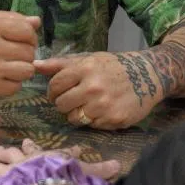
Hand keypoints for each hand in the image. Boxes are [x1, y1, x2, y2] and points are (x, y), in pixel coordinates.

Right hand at [0, 11, 39, 101]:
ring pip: (27, 71)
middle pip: (30, 53)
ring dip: (20, 70)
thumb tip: (37, 22)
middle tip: (11, 55)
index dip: (30, 37)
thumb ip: (10, 18)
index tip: (22, 41)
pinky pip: (15, 88)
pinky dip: (10, 84)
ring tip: (7, 67)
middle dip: (25, 54)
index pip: (28, 32)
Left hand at [0, 138, 121, 179]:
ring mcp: (18, 167)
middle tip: (12, 145)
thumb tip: (119, 165)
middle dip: (21, 150)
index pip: (61, 155)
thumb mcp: (88, 174)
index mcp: (54, 159)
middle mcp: (35, 159)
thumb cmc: (66, 178)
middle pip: (27, 153)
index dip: (68, 154)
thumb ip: (101, 170)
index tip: (74, 152)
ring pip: (4, 161)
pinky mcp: (3, 176)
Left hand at [34, 51, 161, 129]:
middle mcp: (93, 87)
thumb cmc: (116, 66)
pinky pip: (92, 125)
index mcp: (86, 68)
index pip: (55, 85)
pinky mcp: (114, 119)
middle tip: (76, 99)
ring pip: (74, 118)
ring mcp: (104, 105)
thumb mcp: (91, 59)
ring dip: (78, 114)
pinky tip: (104, 110)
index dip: (54, 90)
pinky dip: (95, 120)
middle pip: (61, 104)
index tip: (61, 91)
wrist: (150, 75)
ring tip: (89, 105)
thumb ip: (62, 64)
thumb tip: (34, 65)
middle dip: (65, 103)